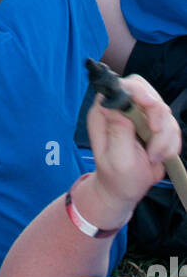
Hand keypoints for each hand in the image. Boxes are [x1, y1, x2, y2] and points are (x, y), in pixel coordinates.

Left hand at [85, 74, 180, 217]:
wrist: (126, 190)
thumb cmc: (117, 177)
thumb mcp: (117, 158)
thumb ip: (118, 130)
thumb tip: (115, 103)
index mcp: (104, 112)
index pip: (122, 86)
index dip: (139, 91)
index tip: (151, 104)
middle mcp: (121, 109)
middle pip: (147, 93)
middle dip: (158, 116)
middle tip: (156, 135)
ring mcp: (138, 116)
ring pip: (163, 111)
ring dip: (164, 137)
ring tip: (153, 157)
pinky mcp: (153, 126)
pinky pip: (171, 126)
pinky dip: (171, 143)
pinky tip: (159, 156)